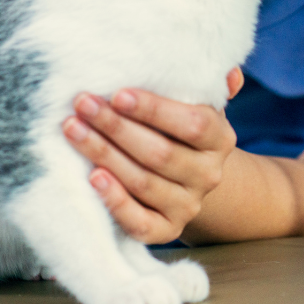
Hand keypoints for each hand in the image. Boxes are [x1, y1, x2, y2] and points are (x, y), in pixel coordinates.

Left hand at [63, 68, 243, 243]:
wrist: (188, 179)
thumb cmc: (181, 130)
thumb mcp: (198, 105)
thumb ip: (209, 86)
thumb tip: (230, 73)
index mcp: (220, 139)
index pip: (193, 123)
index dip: (154, 110)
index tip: (118, 94)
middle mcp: (209, 175)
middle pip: (161, 153)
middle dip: (116, 127)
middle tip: (83, 104)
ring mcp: (188, 205)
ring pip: (143, 182)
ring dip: (104, 155)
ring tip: (73, 130)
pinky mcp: (167, 230)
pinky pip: (139, 222)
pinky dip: (115, 201)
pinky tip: (92, 178)